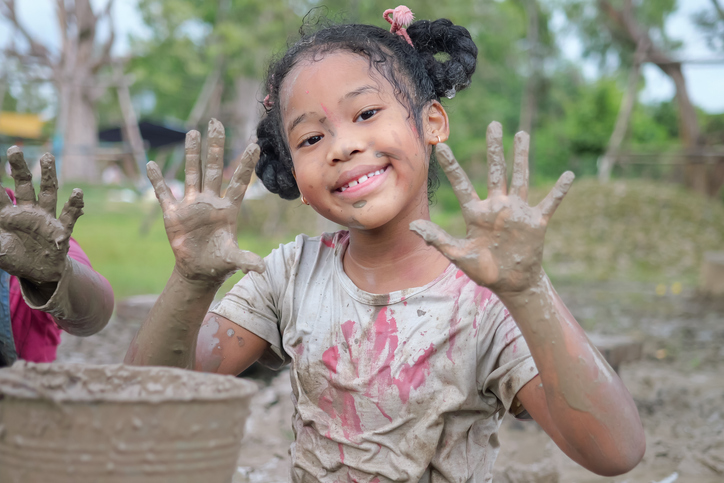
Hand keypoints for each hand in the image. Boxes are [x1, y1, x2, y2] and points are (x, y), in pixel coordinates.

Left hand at [0, 147, 82, 282]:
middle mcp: (28, 211)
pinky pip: (69, 216)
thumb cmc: (14, 256)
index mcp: (8, 214)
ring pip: (48, 193)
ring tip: (48, 157)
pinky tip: (78, 193)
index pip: (0, 194)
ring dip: (48, 176)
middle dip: (19, 168)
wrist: (39, 271)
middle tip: (14, 149)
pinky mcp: (61, 231)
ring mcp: (45, 219)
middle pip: (24, 185)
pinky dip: (74, 205)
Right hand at [147, 119, 263, 284]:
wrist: (199, 270)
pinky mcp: (174, 214)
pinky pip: (164, 193)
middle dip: (215, 146)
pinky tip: (152, 165)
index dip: (246, 164)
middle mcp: (211, 201)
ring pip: (192, 173)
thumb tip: (261, 269)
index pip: (239, 182)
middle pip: (214, 169)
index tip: (255, 144)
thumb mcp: (233, 260)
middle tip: (217, 123)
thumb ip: (246, 260)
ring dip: (191, 154)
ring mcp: (192, 205)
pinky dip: (157, 180)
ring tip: (193, 132)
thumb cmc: (219, 263)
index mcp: (228, 209)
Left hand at [410, 122, 573, 295]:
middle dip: (494, 148)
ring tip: (521, 134)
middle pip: (495, 171)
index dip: (452, 167)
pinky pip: (550, 203)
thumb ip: (437, 239)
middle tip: (493, 124)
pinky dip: (559, 190)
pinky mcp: (536, 222)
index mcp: (476, 214)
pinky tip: (568, 175)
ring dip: (522, 157)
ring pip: (520, 178)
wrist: (511, 283)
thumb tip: (413, 225)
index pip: (462, 185)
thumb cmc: (483, 270)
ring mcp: (517, 212)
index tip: (442, 147)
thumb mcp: (458, 255)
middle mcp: (497, 207)